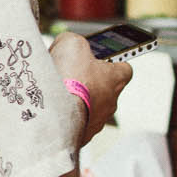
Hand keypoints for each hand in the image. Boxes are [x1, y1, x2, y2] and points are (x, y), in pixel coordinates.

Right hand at [47, 31, 131, 146]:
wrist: (54, 114)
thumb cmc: (69, 78)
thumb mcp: (71, 43)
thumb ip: (73, 41)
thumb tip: (68, 44)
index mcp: (116, 79)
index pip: (124, 68)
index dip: (112, 62)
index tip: (99, 59)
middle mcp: (111, 103)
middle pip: (104, 89)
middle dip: (88, 81)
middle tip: (69, 74)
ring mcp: (97, 121)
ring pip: (89, 107)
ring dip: (76, 100)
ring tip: (56, 93)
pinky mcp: (82, 135)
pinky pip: (75, 122)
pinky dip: (66, 115)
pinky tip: (52, 108)